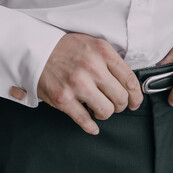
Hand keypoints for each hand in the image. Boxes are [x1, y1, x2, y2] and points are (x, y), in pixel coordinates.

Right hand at [11, 33, 142, 134]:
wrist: (36, 50)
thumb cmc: (68, 49)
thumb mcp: (94, 45)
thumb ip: (112, 61)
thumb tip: (129, 84)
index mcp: (103, 52)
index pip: (130, 79)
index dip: (136, 95)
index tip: (136, 102)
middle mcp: (92, 67)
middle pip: (121, 98)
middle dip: (121, 105)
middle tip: (115, 104)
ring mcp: (77, 84)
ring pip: (106, 111)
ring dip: (105, 114)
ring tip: (99, 109)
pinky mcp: (63, 98)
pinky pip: (84, 120)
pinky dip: (91, 127)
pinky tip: (93, 126)